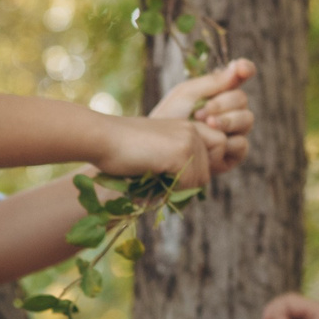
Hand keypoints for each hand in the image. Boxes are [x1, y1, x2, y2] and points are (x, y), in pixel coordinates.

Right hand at [92, 110, 220, 191]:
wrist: (102, 138)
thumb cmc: (120, 149)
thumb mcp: (156, 151)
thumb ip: (177, 161)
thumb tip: (196, 187)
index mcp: (186, 126)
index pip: (216, 149)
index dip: (200, 169)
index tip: (177, 178)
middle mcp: (191, 129)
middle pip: (207, 170)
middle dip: (187, 185)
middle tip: (161, 186)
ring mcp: (188, 140)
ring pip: (200, 179)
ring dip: (178, 190)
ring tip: (154, 185)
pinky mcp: (180, 152)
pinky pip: (188, 184)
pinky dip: (171, 192)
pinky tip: (151, 185)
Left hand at [148, 58, 254, 177]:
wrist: (159, 150)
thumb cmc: (169, 119)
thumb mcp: (186, 95)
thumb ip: (213, 81)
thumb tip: (238, 66)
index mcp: (219, 91)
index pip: (240, 76)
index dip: (245, 69)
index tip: (241, 69)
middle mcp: (230, 110)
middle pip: (242, 99)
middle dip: (223, 104)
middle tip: (200, 114)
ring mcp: (234, 132)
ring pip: (246, 120)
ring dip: (226, 121)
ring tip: (205, 125)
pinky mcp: (233, 155)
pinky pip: (242, 144)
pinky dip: (226, 143)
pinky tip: (209, 146)